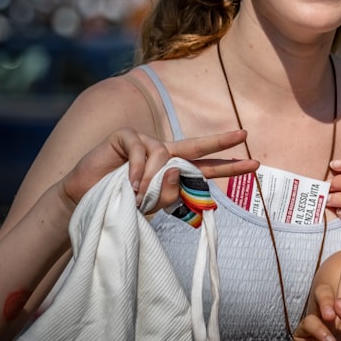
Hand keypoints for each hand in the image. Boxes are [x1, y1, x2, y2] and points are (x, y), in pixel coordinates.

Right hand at [58, 128, 258, 211]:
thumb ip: (168, 193)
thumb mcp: (150, 206)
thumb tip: (178, 168)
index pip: (206, 168)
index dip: (229, 166)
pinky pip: (140, 148)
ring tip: (135, 194)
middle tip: (244, 134)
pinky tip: (126, 182)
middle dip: (221, 141)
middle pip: (196, 145)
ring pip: (163, 155)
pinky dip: (135, 169)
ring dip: (151, 179)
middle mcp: (163, 153)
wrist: (85, 201)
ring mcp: (145, 142)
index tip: (255, 164)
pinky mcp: (126, 136)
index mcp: (173, 171)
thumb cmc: (121, 204)